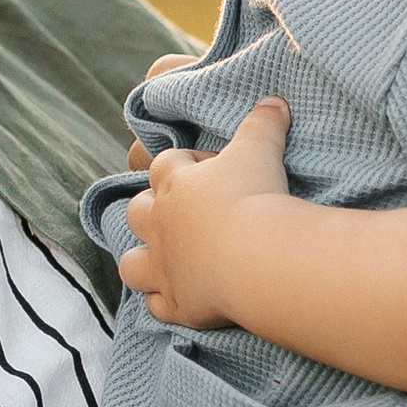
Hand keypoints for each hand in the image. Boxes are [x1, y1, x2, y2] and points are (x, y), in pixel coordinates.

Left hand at [120, 98, 292, 327]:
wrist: (257, 256)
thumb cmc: (254, 195)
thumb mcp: (261, 148)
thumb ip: (264, 123)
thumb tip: (275, 101)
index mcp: (174, 183)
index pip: (164, 164)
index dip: (184, 164)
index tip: (212, 168)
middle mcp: (159, 225)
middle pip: (137, 212)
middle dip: (151, 210)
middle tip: (184, 214)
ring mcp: (163, 267)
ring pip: (132, 263)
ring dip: (142, 260)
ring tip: (165, 259)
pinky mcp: (176, 303)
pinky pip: (158, 306)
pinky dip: (165, 303)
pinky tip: (181, 300)